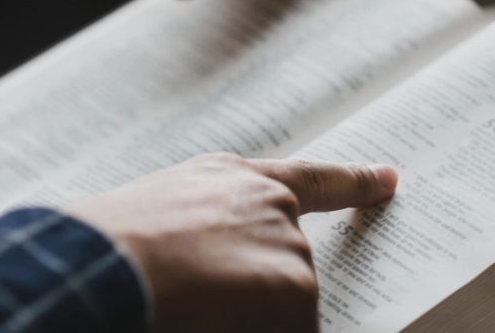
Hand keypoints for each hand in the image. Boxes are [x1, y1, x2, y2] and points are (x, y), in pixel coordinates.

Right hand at [63, 153, 397, 332]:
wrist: (106, 262)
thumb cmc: (110, 245)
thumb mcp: (162, 213)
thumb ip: (208, 229)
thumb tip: (217, 266)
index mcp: (232, 178)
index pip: (309, 179)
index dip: (352, 182)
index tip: (388, 180)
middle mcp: (270, 204)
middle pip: (288, 267)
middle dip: (255, 296)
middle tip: (197, 297)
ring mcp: (288, 245)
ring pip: (285, 306)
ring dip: (251, 319)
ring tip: (190, 306)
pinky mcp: (296, 288)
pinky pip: (292, 328)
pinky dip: (260, 331)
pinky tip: (212, 321)